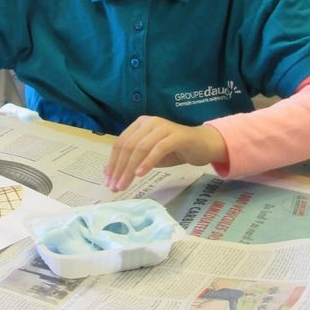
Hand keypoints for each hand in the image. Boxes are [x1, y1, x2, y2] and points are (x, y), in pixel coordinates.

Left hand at [104, 116, 226, 192]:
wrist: (202, 145)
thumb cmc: (173, 151)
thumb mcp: (149, 157)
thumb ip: (131, 161)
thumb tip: (107, 172)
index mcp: (139, 124)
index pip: (120, 143)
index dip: (112, 163)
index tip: (108, 181)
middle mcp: (149, 122)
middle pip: (128, 146)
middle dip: (119, 168)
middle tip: (115, 187)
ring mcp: (163, 127)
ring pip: (141, 147)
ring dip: (130, 168)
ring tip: (124, 185)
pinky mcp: (177, 135)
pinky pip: (158, 149)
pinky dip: (147, 162)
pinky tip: (140, 174)